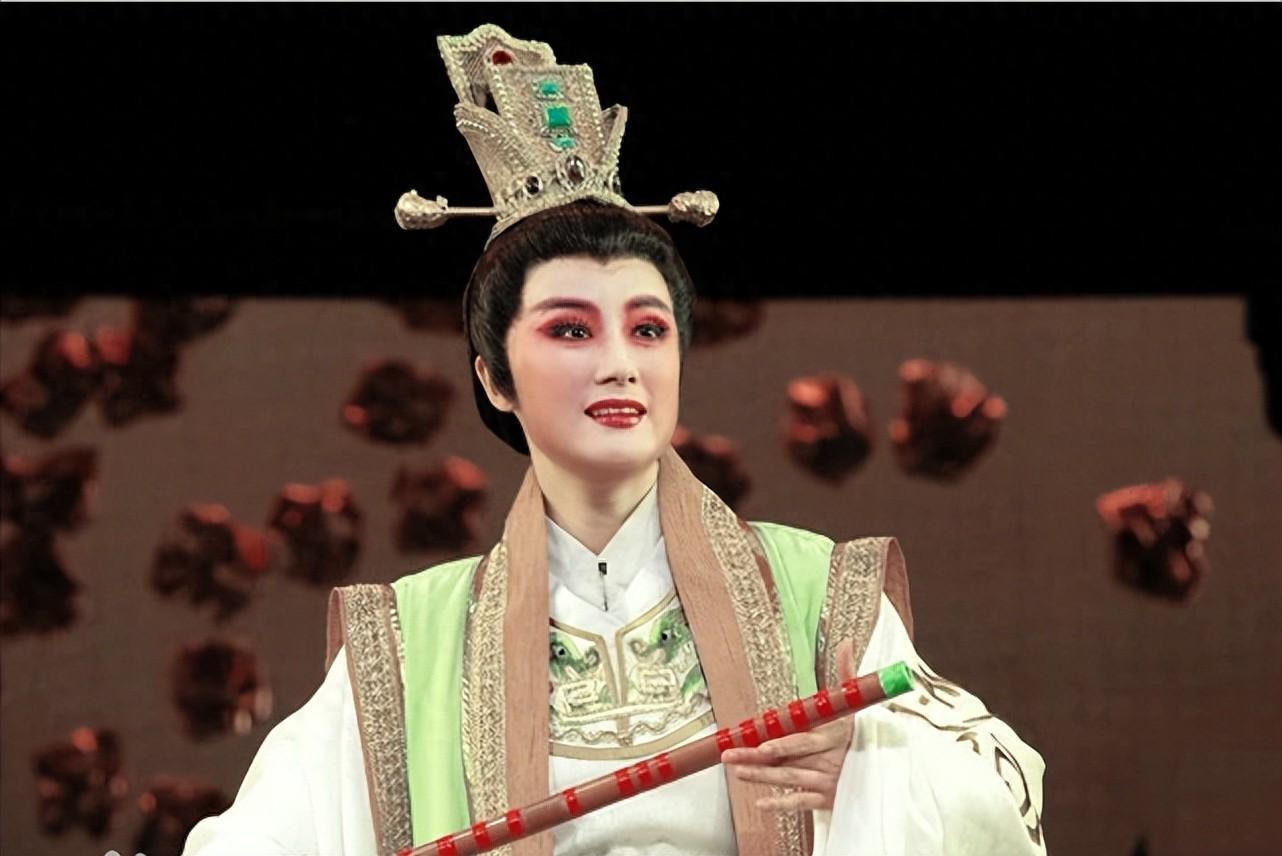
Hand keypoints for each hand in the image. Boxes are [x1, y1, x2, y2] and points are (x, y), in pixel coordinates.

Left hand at [721, 638, 856, 810]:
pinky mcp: (825, 799)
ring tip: (738, 772)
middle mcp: (827, 760)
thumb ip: (846, 675)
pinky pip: (800, 803)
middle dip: (757, 761)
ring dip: (762, 778)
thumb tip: (847, 643)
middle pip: (788, 762)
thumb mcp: (853, 706)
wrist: (882, 767)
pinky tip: (761, 803)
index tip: (762, 746)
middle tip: (731, 757)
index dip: (783, 745)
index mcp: (831, 735)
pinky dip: (781, 804)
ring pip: (789, 781)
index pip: (804, 741)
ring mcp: (825, 781)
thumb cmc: (859, 733)